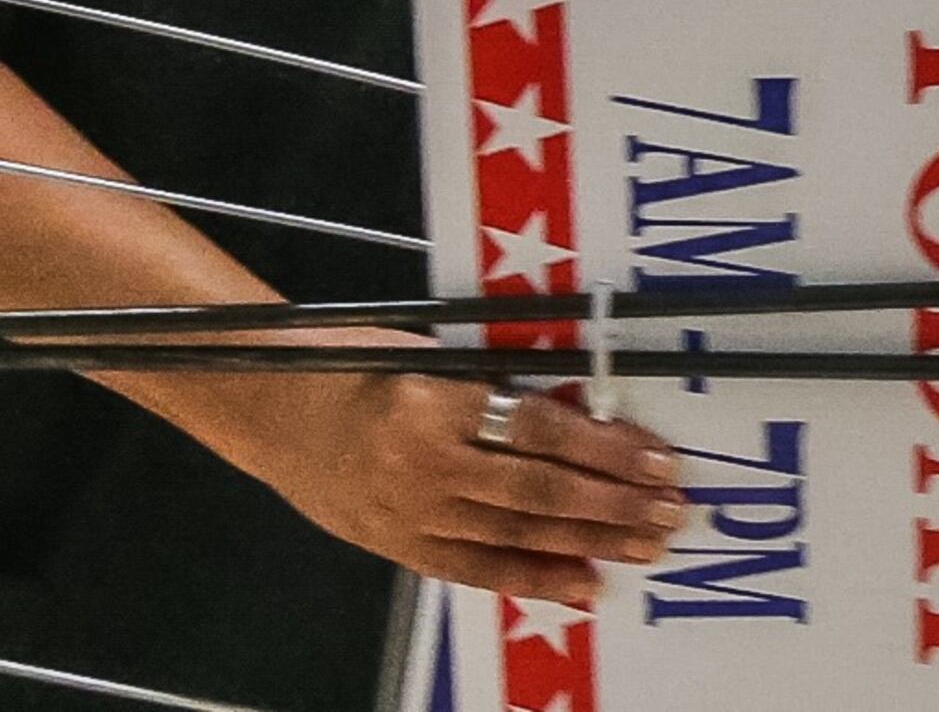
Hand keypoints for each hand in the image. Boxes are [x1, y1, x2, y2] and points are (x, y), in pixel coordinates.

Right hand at [192, 338, 685, 606]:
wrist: (268, 407)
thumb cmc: (353, 362)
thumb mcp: (430, 353)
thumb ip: (495, 384)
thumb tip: (581, 413)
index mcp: (433, 399)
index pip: (539, 429)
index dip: (605, 447)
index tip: (657, 459)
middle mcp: (423, 463)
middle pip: (538, 490)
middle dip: (614, 504)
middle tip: (670, 510)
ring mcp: (408, 511)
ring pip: (517, 533)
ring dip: (590, 541)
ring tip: (647, 543)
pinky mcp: (398, 545)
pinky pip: (476, 570)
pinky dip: (533, 579)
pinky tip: (583, 585)